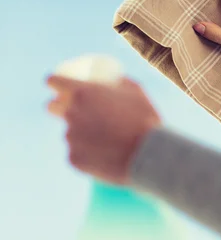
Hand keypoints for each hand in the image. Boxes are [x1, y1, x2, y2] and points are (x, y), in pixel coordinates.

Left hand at [46, 76, 160, 185]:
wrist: (149, 155)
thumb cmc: (145, 119)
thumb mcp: (136, 91)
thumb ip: (118, 82)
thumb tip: (113, 81)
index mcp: (82, 93)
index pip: (53, 81)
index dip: (55, 82)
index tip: (58, 85)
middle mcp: (71, 114)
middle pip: (52, 107)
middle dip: (59, 106)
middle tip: (76, 111)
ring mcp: (71, 138)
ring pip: (69, 132)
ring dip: (80, 132)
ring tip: (105, 139)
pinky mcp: (73, 159)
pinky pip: (76, 152)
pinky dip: (87, 152)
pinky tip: (104, 155)